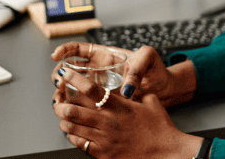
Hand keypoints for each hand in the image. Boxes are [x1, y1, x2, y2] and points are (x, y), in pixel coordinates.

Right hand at [51, 42, 195, 105]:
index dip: (65, 50)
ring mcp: (99, 87)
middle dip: (59, 73)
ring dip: (62, 92)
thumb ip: (137, 68)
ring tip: (59, 99)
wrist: (164, 90)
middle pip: (70, 69)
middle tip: (59, 82)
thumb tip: (126, 89)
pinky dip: (73, 106)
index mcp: (105, 56)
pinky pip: (83, 103)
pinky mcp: (103, 102)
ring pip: (73, 87)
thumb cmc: (156, 70)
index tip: (56, 56)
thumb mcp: (148, 59)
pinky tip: (70, 110)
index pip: (79, 49)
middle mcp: (99, 71)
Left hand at [52, 65, 202, 158]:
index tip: (65, 74)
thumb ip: (137, 93)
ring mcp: (104, 139)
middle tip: (58, 99)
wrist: (166, 153)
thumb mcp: (151, 102)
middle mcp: (108, 122)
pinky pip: (79, 144)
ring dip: (64, 120)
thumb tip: (131, 87)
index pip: (90, 89)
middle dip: (60, 103)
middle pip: (73, 110)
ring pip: (72, 128)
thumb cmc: (160, 129)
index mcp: (119, 107)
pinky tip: (73, 132)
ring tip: (62, 115)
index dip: (74, 79)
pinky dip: (72, 136)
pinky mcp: (103, 154)